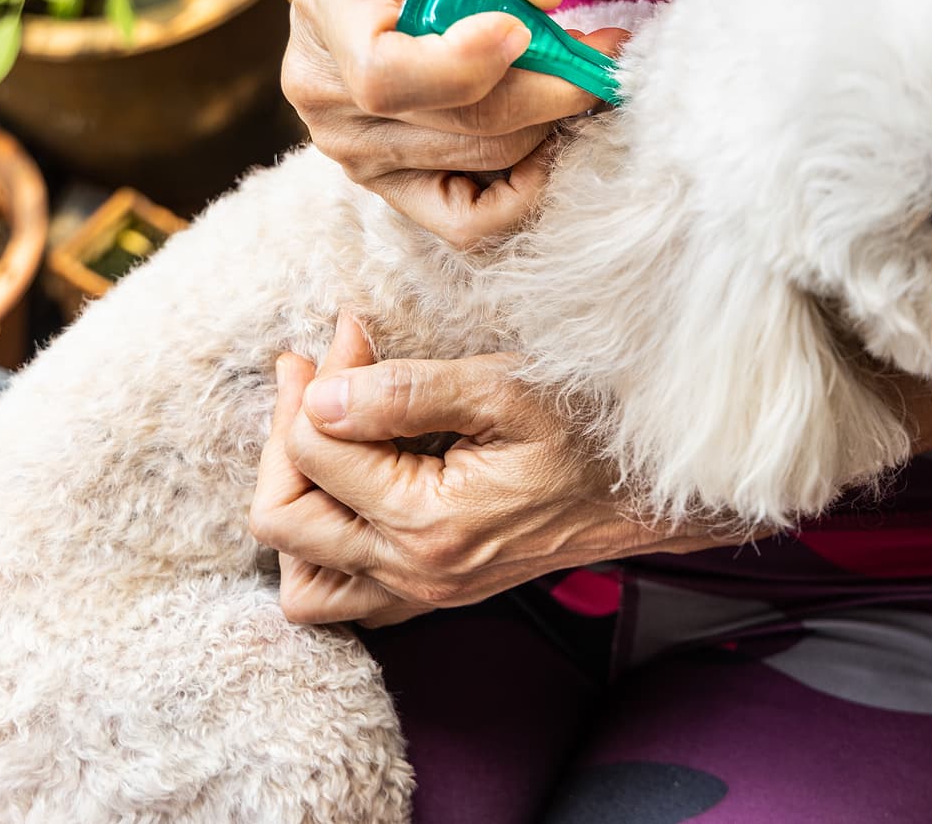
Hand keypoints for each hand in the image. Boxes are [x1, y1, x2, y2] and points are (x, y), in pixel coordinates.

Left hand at [249, 315, 738, 627]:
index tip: (354, 332)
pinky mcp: (430, 594)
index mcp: (428, 522)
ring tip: (320, 437)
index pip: (315, 450)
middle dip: (284, 435)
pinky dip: (321, 549)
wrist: (648, 490)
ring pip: (300, 576)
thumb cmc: (587, 429)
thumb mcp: (505, 389)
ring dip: (293, 503)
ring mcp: (421, 593)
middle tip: (315, 373)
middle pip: (283, 519)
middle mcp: (415, 571)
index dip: (319, 380)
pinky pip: (340, 598)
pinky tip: (346, 489)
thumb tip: (318, 397)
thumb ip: (405, 393)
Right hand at [280, 0, 626, 246]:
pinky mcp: (388, 190)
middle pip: (461, 121)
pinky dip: (523, 191)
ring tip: (570, 80)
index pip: (385, 70)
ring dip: (547, 123)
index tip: (524, 30)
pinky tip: (543, 140)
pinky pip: (467, 222)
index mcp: (329, 3)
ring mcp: (351, 151)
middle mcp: (323, 89)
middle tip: (601, 57)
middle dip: (551, 90)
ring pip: (482, 161)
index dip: (466, 65)